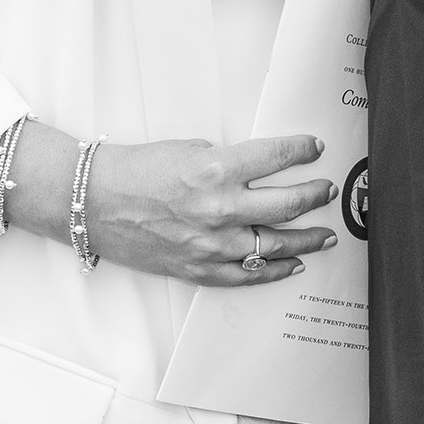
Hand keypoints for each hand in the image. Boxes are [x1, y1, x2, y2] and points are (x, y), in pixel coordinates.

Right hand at [15, 131, 338, 287]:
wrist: (95, 201)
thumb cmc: (138, 169)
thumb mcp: (192, 148)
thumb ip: (232, 162)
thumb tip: (266, 168)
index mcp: (218, 170)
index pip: (279, 157)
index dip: (304, 151)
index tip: (315, 149)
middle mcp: (219, 209)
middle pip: (289, 204)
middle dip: (316, 195)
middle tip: (328, 190)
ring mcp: (210, 244)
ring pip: (276, 245)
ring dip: (307, 239)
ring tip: (326, 234)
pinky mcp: (198, 268)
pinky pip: (247, 276)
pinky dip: (274, 271)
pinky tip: (293, 265)